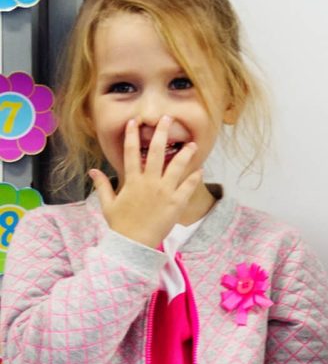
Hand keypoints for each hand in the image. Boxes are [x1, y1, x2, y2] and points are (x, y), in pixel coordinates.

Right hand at [89, 116, 202, 247]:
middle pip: (156, 152)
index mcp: (132, 181)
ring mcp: (164, 191)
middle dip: (162, 133)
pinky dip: (195, 177)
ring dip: (185, 153)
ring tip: (192, 143)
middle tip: (168, 118)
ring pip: (177, 166)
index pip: (130, 152)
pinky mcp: (177, 202)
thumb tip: (92, 171)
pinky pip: (188, 186)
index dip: (132, 135)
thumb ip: (102, 185)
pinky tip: (200, 169)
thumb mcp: (108, 204)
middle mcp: (149, 182)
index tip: (135, 121)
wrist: (134, 244)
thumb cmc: (121, 225)